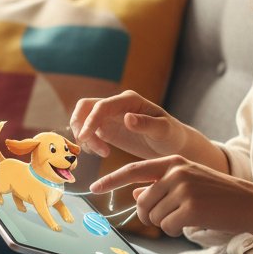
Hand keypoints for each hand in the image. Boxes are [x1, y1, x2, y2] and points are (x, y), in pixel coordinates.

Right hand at [70, 90, 185, 160]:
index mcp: (129, 101)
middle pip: (85, 107)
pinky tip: (102, 152)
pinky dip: (88, 142)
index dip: (90, 120)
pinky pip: (89, 131)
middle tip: (87, 146)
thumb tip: (127, 118)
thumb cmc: (171, 135)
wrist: (171, 145)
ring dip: (84, 136)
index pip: (102, 106)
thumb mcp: (163, 130)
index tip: (85, 138)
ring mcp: (110, 116)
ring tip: (102, 152)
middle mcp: (116, 105)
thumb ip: (146, 124)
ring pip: (83, 119)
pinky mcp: (108, 128)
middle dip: (80, 125)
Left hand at [90, 155, 252, 237]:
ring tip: (187, 216)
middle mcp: (175, 172)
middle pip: (142, 202)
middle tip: (169, 217)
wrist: (249, 203)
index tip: (94, 187)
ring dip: (166, 223)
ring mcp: (182, 189)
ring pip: (153, 216)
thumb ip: (161, 185)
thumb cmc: (217, 195)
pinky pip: (166, 227)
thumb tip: (136, 193)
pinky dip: (175, 230)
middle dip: (150, 215)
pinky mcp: (189, 207)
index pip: (134, 170)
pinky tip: (192, 223)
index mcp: (173, 162)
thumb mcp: (189, 182)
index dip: (112, 180)